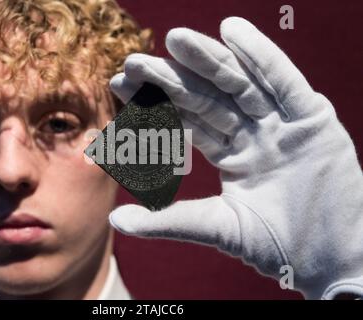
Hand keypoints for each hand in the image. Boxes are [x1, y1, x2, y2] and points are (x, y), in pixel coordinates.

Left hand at [108, 17, 362, 298]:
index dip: (156, 102)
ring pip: (241, 84)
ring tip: (175, 40)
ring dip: (209, 60)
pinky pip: (285, 83)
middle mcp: (254, 132)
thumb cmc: (275, 246)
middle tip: (135, 62)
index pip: (188, 119)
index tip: (120, 84)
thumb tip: (116, 218)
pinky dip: (262, 58)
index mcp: (231, 153)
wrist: (327, 262)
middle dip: (173, 78)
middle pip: (209, 97)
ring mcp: (282, 124)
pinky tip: (232, 32)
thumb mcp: (218, 228)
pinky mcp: (313, 120)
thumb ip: (169, 220)